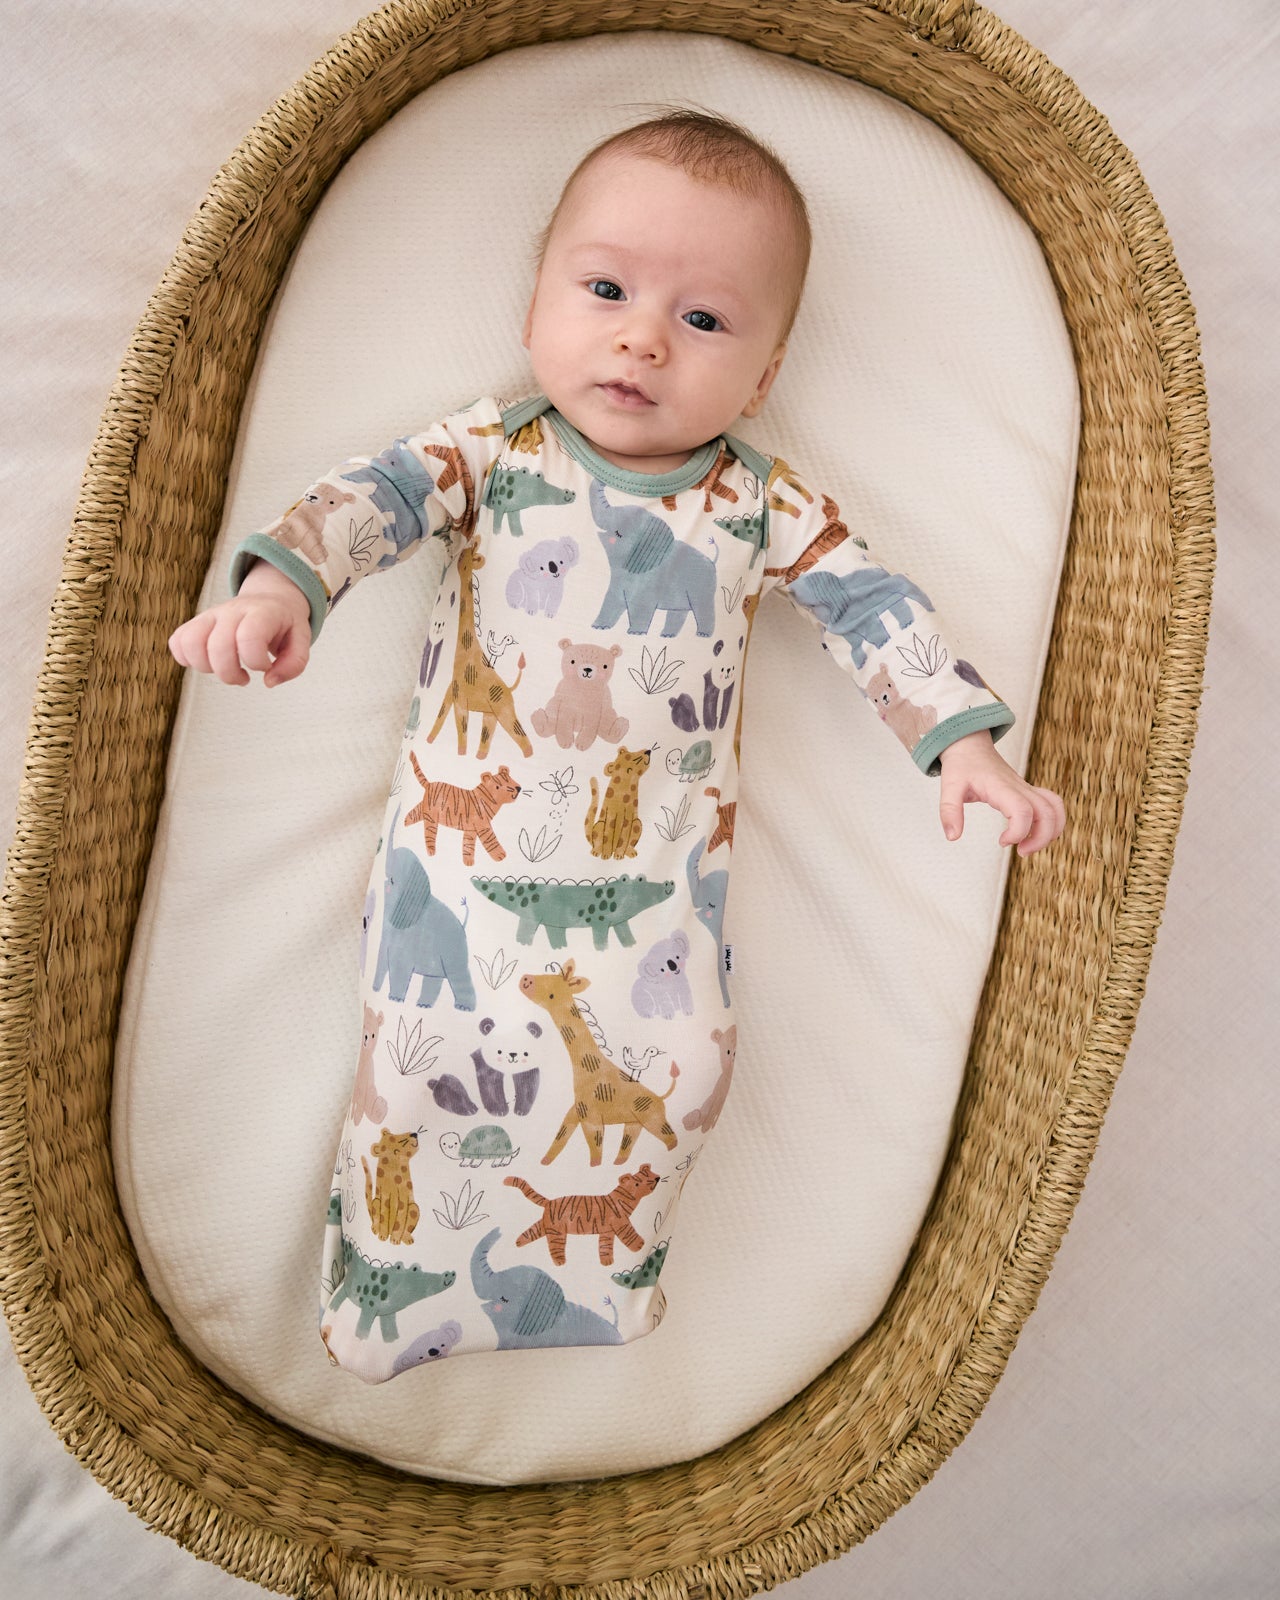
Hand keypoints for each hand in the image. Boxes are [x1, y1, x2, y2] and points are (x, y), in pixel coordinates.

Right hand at [168, 560, 310, 686]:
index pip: (249, 638)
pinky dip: (186, 659)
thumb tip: (269, 681)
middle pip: (217, 646)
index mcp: (262, 613)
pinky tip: (208, 662)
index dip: (256, 662)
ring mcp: (210, 615)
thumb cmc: (284, 624)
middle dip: (230, 674)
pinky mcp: (196, 623)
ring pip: (190, 643)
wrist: (270, 599)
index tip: (265, 667)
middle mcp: (232, 611)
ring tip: (224, 669)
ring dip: (205, 667)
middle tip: (244, 677)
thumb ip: (294, 664)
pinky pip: (177, 641)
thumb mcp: (302, 640)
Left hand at [937, 730, 1064, 855]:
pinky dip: (1051, 822)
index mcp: (1001, 787)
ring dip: (1050, 832)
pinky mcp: (1028, 792)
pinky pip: (1051, 805)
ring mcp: (1026, 789)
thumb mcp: (948, 787)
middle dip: (1041, 839)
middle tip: (1021, 852)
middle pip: (1048, 813)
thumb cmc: (962, 765)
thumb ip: (949, 811)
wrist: (970, 745)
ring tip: (1029, 846)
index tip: (1001, 842)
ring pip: (1055, 809)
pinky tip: (1033, 834)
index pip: (1023, 810)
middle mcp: (1019, 787)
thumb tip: (952, 837)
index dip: (1018, 832)